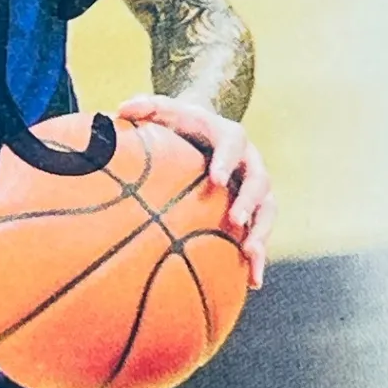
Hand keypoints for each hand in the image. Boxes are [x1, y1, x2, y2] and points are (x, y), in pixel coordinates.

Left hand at [117, 93, 273, 286]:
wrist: (205, 132)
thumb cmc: (180, 123)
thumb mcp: (163, 110)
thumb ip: (145, 106)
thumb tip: (119, 109)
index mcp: (229, 136)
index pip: (233, 143)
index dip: (227, 160)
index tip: (216, 179)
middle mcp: (249, 161)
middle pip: (259, 180)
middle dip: (250, 201)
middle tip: (236, 220)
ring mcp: (255, 187)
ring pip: (268, 210)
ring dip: (262, 233)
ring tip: (250, 256)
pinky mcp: (254, 210)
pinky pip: (261, 232)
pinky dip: (258, 256)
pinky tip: (252, 281)